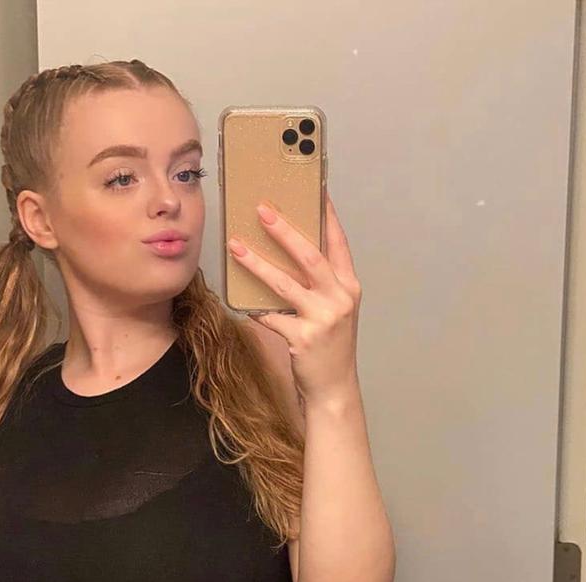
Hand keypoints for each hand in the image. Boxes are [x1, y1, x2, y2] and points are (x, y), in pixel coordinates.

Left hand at [226, 191, 362, 405]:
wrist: (334, 387)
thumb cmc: (330, 345)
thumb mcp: (334, 310)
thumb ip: (320, 283)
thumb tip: (287, 253)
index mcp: (349, 286)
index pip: (337, 242)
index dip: (326, 214)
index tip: (313, 189)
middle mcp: (340, 298)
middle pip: (310, 255)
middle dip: (284, 230)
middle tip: (262, 210)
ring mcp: (322, 319)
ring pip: (284, 283)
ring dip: (257, 263)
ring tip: (236, 246)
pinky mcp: (303, 339)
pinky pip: (271, 317)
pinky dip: (255, 308)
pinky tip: (240, 299)